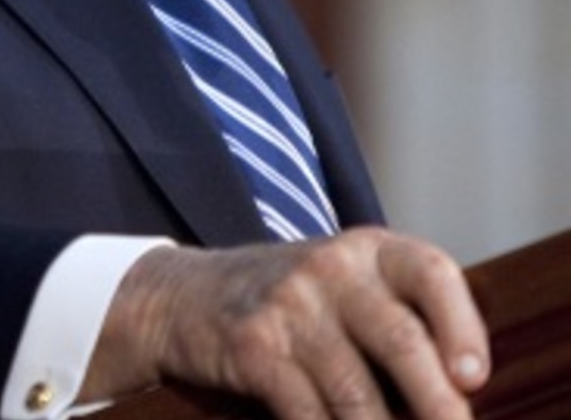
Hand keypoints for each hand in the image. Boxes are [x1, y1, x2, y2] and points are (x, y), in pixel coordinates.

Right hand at [87, 227, 488, 418]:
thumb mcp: (344, 285)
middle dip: (438, 405)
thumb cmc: (288, 302)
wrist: (180, 295)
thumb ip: (401, 317)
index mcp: (365, 249)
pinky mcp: (252, 346)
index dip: (462, 326)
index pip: (431, 273)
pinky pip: (308, 412)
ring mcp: (287, 304)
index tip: (473, 378)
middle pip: (400, 340)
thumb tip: (461, 392)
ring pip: (356, 392)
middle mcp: (328, 267)